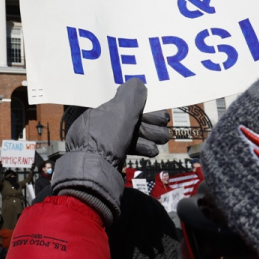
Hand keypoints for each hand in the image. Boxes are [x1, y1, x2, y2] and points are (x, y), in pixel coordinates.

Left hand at [51, 79, 169, 224]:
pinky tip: (152, 151)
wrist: (93, 174)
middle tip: (164, 127)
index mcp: (99, 111)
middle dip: (149, 123)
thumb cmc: (106, 139)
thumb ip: (132, 96)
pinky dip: (140, 148)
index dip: (143, 107)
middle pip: (129, 120)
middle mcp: (98, 125)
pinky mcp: (108, 158)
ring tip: (162, 140)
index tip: (159, 113)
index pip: (124, 104)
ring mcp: (103, 143)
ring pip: (130, 135)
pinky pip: (126, 149)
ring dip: (148, 136)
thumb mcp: (121, 112)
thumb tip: (138, 83)